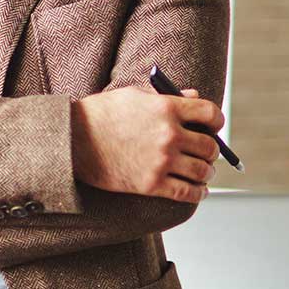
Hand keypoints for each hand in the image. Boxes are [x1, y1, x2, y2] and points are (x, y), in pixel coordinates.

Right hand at [71, 85, 222, 202]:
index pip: (210, 114)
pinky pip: (187, 192)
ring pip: (203, 171)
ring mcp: (162, 161)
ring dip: (207, 173)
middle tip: (208, 154)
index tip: (213, 127)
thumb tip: (193, 98)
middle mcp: (169, 135)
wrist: (72, 139)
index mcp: (167, 108)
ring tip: (204, 173)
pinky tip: (199, 191)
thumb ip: (167, 97)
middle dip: (212, 151)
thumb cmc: (100, 114)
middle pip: (209, 146)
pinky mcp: (151, 184)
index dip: (216, 121)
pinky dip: (198, 193)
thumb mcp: (135, 95)